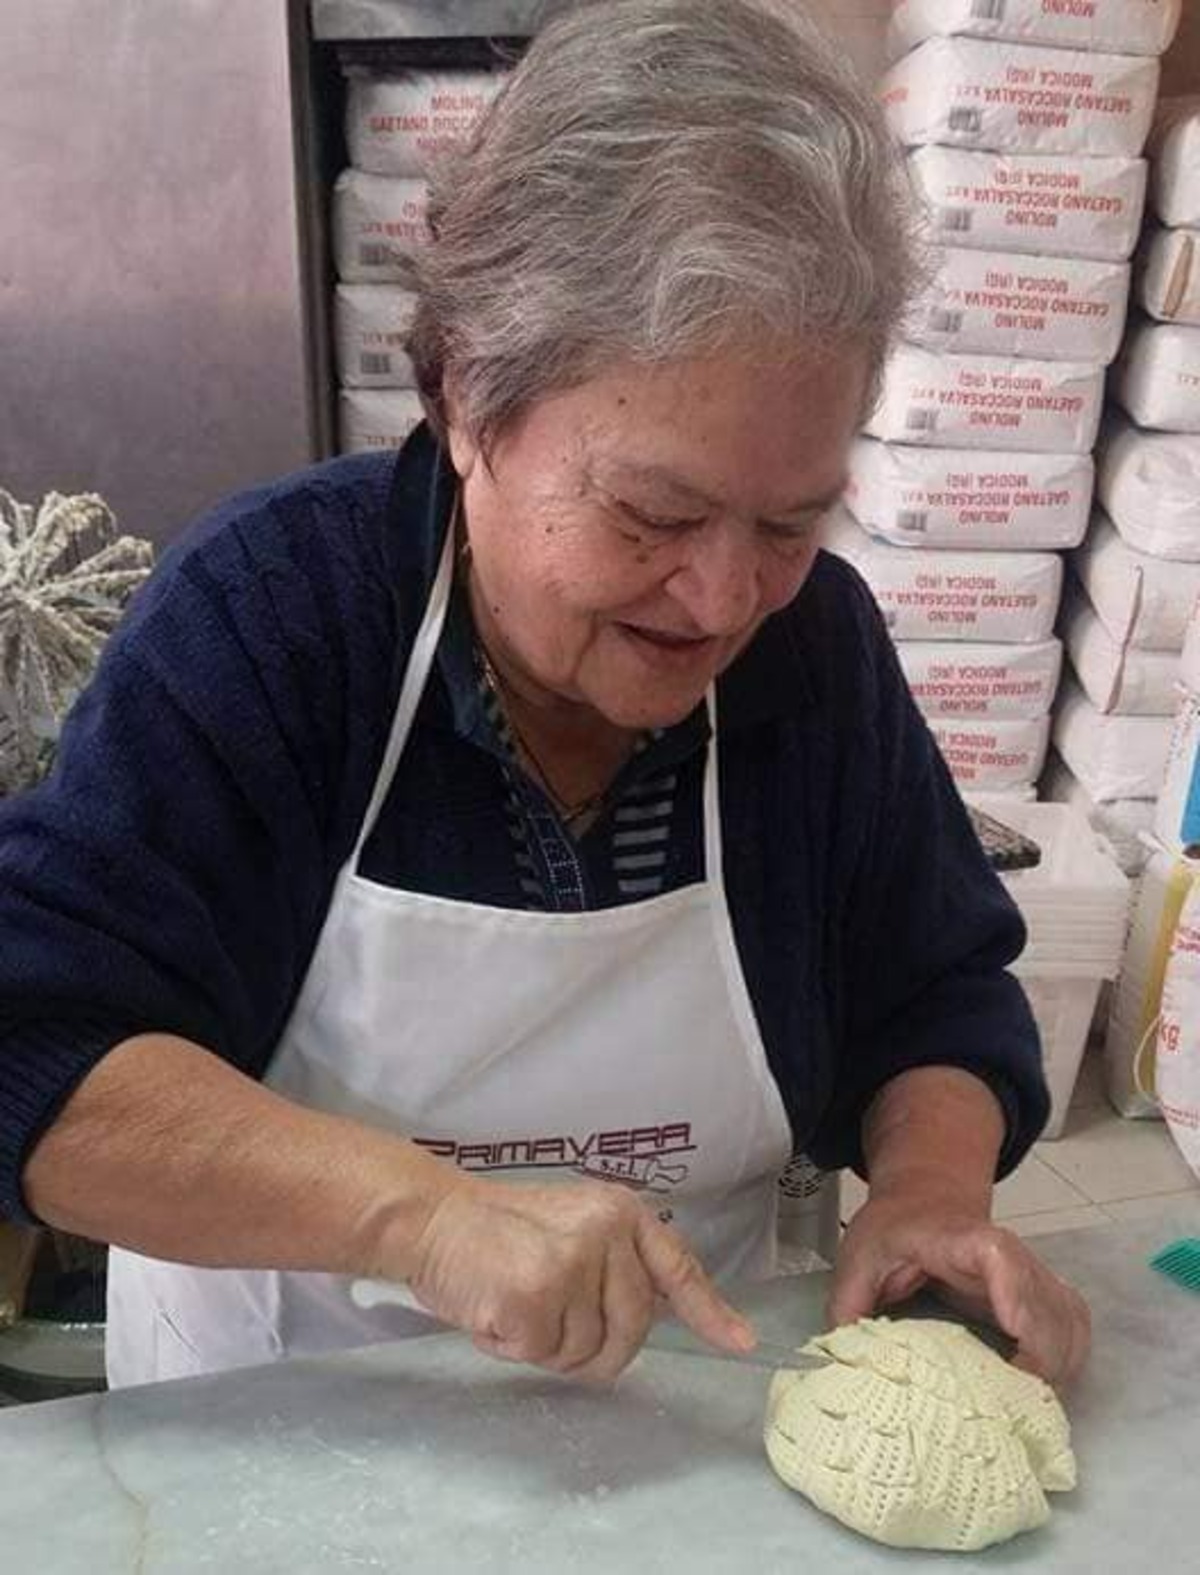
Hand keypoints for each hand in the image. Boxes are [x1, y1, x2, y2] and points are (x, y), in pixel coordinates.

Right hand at [400, 1176, 754, 1382]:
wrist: (432, 1218)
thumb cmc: (498, 1233)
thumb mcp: (572, 1230)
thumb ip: (615, 1267)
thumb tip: (661, 1314)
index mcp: (620, 1212)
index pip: (677, 1268)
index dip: (710, 1311)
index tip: (741, 1343)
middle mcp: (606, 1232)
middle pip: (632, 1331)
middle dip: (593, 1348)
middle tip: (547, 1324)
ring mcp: (573, 1261)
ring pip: (586, 1351)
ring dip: (548, 1346)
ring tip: (515, 1304)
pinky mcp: (536, 1294)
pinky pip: (543, 1354)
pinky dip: (515, 1346)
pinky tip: (495, 1310)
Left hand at [828, 1190, 1090, 1386]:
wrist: (926, 1201)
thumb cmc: (893, 1229)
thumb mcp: (858, 1258)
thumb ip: (848, 1307)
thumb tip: (845, 1366)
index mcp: (961, 1241)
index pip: (998, 1256)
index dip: (1014, 1293)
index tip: (1013, 1334)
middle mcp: (1010, 1257)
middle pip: (1047, 1304)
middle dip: (1039, 1360)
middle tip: (1005, 1405)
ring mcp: (1033, 1276)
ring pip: (1069, 1322)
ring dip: (1057, 1368)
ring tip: (1019, 1405)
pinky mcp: (1043, 1295)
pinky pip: (1074, 1329)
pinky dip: (1068, 1361)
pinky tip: (1039, 1390)